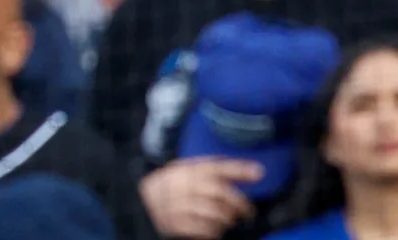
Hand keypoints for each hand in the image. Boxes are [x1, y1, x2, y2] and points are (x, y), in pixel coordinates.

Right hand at [139, 157, 262, 239]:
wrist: (137, 202)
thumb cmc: (170, 184)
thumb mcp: (187, 168)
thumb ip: (214, 167)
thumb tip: (250, 169)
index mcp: (189, 169)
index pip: (218, 167)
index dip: (240, 169)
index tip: (260, 173)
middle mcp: (183, 185)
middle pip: (219, 192)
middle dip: (239, 203)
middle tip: (248, 212)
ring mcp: (177, 205)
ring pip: (212, 211)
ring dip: (227, 218)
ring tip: (230, 220)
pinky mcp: (171, 223)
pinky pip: (199, 229)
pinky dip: (212, 231)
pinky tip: (216, 230)